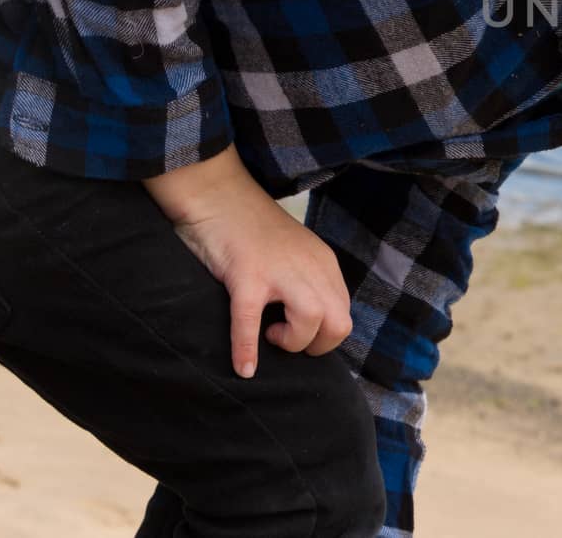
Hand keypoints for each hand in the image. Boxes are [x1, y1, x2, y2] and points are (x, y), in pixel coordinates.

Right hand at [144, 144, 352, 378]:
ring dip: (291, 342)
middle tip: (286, 339)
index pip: (344, 313)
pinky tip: (244, 368)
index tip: (298, 333)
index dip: (323, 335)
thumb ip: (305, 281)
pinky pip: (251, 323)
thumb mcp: (293, 254)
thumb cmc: (248, 229)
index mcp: (324, 263)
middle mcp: (311, 267)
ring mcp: (280, 270)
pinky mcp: (247, 276)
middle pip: (340, 323)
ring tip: (269, 333)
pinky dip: (247, 351)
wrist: (217, 193)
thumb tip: (307, 324)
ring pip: (311, 323)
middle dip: (317, 345)